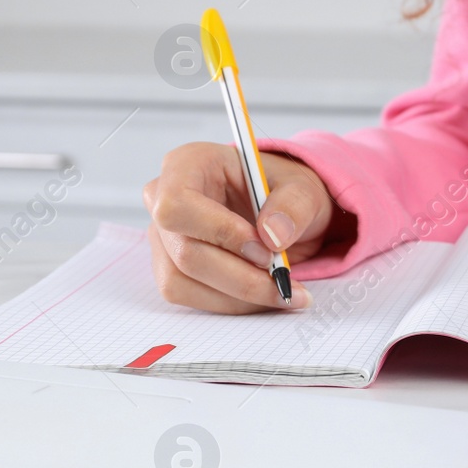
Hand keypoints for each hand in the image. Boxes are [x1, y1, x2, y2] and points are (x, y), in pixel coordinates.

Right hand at [144, 142, 335, 312]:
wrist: (281, 214)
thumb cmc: (283, 193)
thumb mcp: (303, 190)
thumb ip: (293, 207)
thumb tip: (272, 236)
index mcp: (189, 164)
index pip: (178, 204)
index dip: (220, 232)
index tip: (265, 250)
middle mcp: (164, 198)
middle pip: (184, 251)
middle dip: (239, 275)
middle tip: (283, 279)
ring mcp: (163, 236)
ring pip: (181, 281)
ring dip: (237, 296)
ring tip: (281, 291)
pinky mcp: (169, 267)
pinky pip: (187, 297)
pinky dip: (229, 304)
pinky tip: (260, 296)